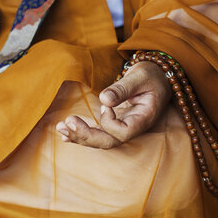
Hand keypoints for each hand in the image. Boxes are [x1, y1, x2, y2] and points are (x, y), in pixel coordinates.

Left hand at [56, 61, 170, 148]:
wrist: (157, 76)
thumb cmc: (151, 75)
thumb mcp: (140, 76)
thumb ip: (123, 88)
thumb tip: (104, 99)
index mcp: (144, 119)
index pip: (123, 132)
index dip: (109, 121)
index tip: (105, 104)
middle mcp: (133, 127)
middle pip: (108, 142)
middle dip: (86, 135)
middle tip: (68, 122)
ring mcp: (122, 127)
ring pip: (100, 140)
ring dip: (79, 135)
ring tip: (60, 127)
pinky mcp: (114, 123)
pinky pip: (97, 133)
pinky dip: (80, 134)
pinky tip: (65, 134)